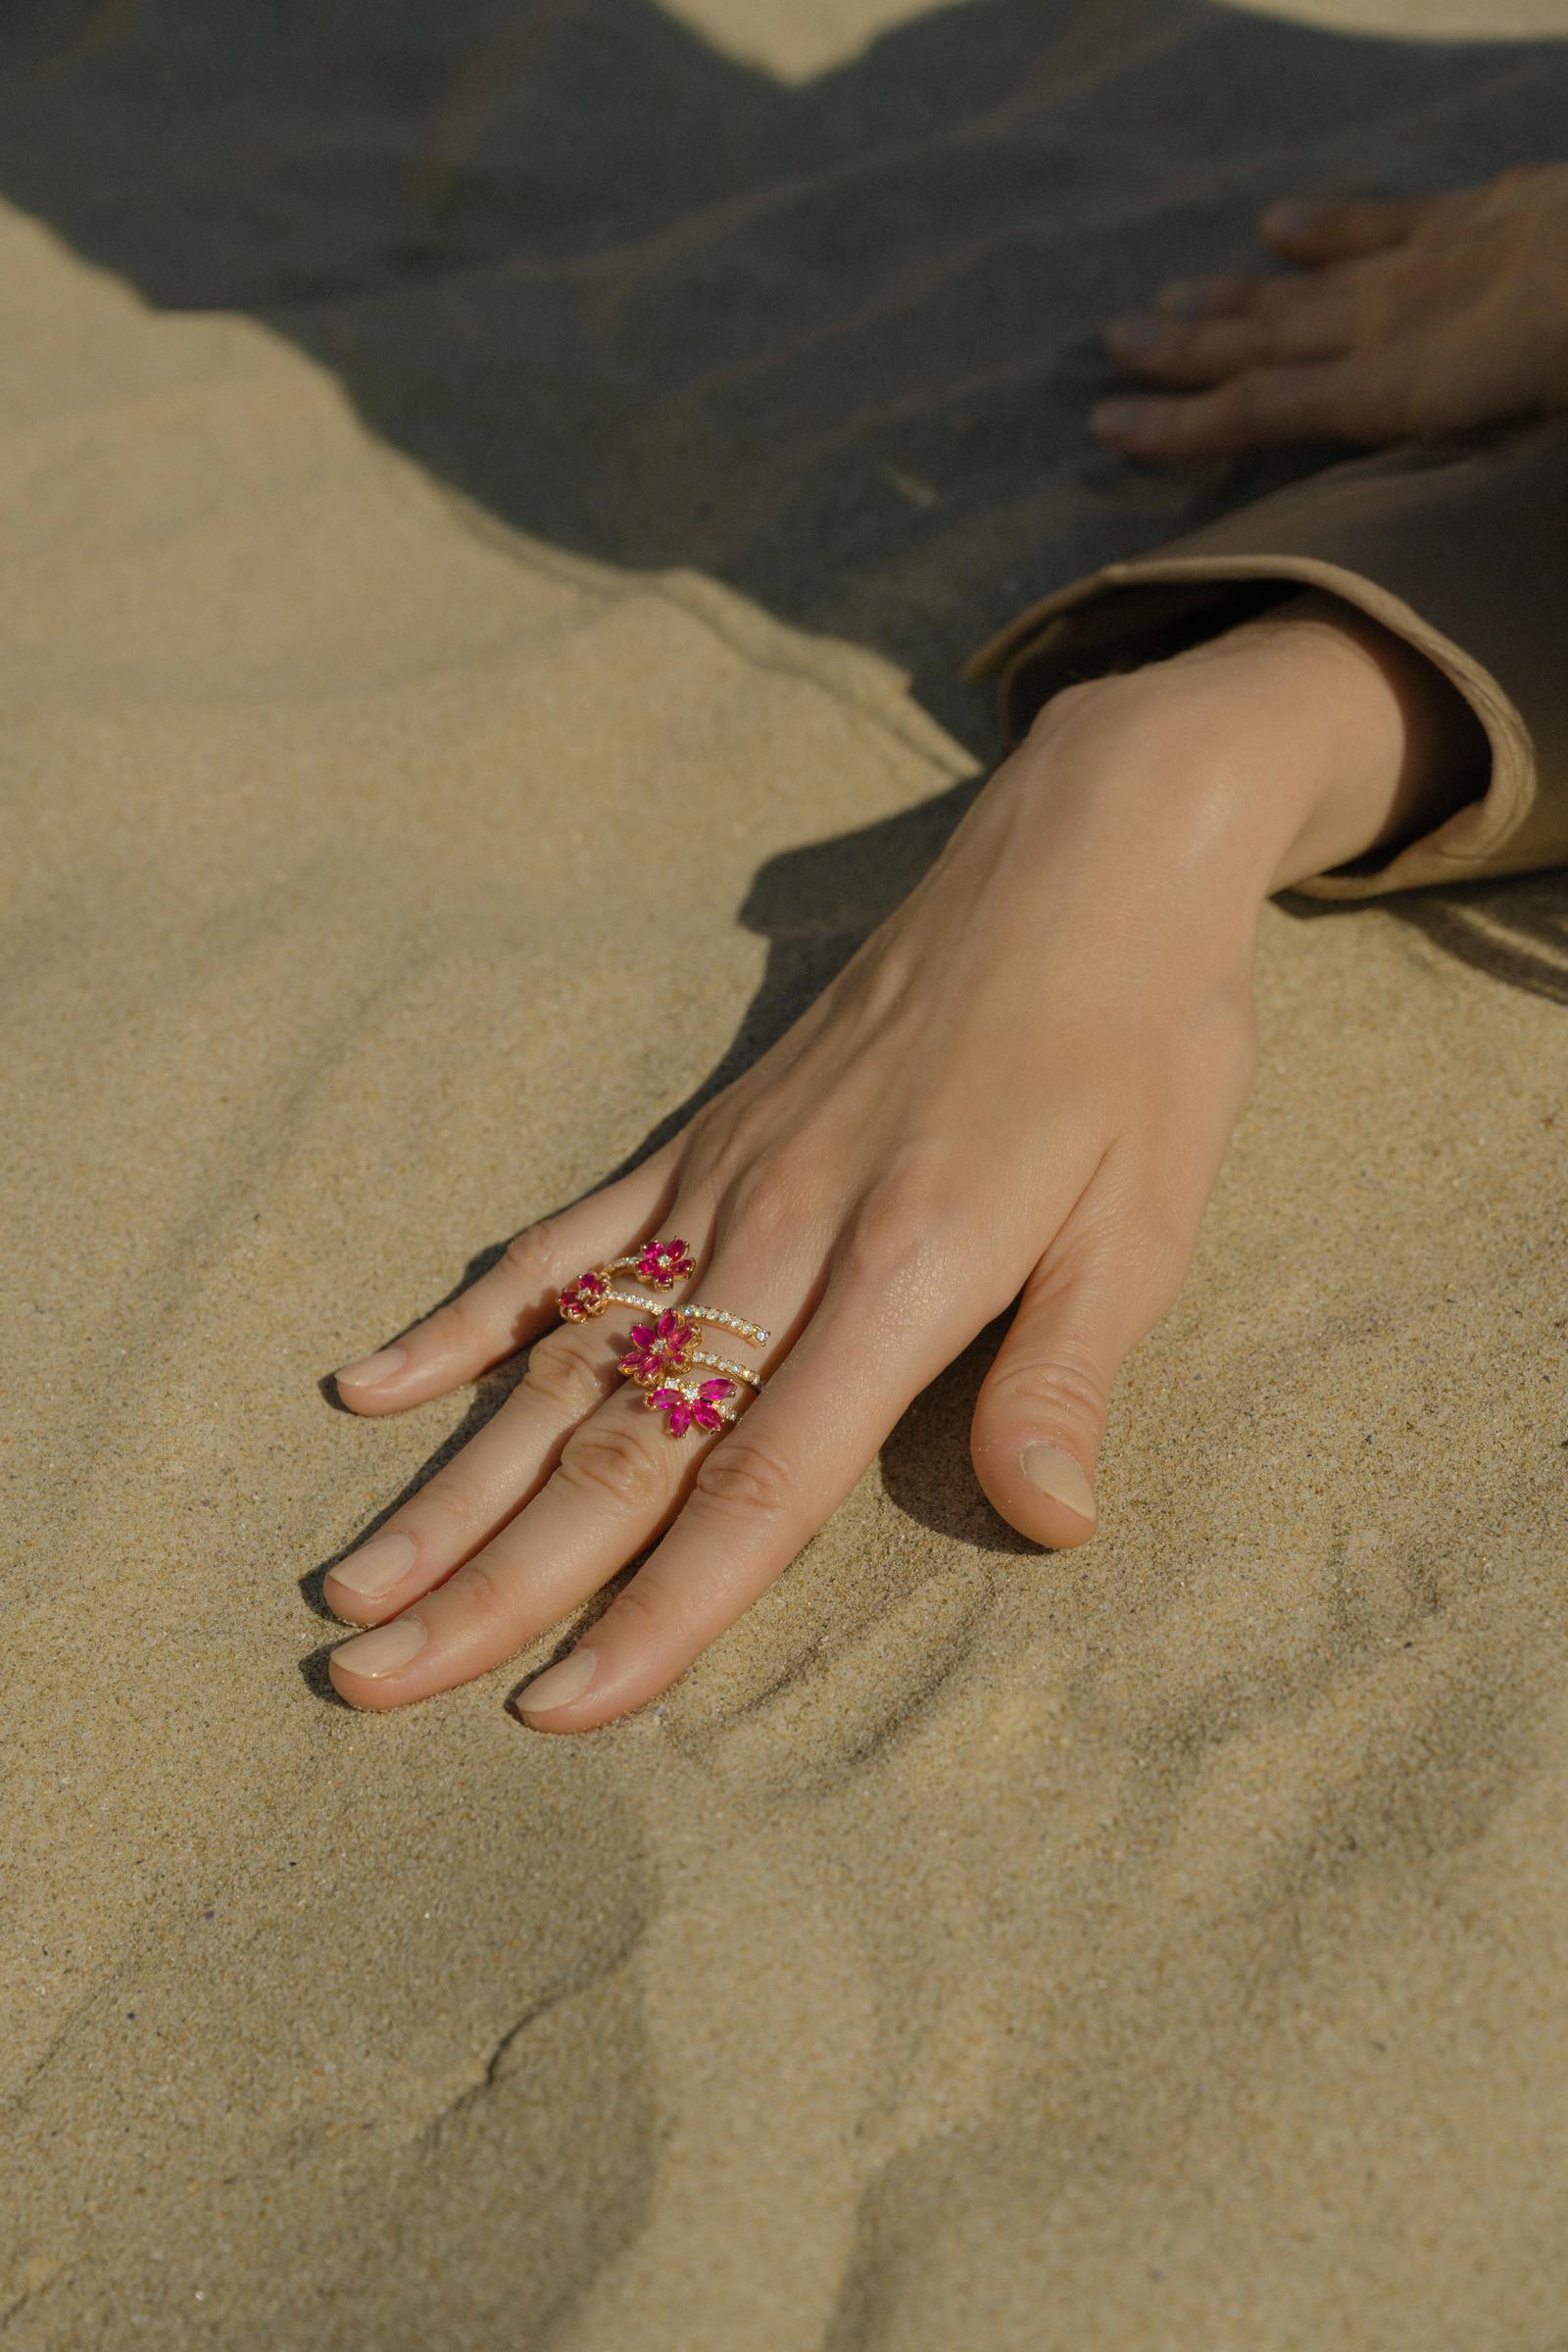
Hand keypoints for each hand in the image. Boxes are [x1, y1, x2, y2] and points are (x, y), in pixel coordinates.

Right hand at [321, 597, 1461, 1730]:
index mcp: (905, 1270)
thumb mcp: (1148, 1213)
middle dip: (497, 1580)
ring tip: (352, 1584)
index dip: (661, 1609)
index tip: (555, 1708)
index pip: (759, 1483)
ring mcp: (723, 1180)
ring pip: (563, 1362)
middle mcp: (785, 1233)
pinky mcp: (698, 1138)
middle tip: (368, 1682)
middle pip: (621, 1442)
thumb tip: (1049, 1524)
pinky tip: (372, 1385)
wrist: (1085, 855)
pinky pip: (562, 1245)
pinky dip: (469, 1319)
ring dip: (453, 1483)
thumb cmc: (1140, 1044)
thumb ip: (1067, 1375)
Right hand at [1093, 163, 1567, 461]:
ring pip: (1313, 282)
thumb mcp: (1546, 460)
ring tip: (1162, 300)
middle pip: (1268, 341)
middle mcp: (1404, 319)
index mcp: (1409, 390)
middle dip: (1185, 353)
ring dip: (1233, 295)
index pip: (1268, 411)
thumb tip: (1448, 582)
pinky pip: (1390, 220)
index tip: (1105, 426)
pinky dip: (1328, 225)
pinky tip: (1277, 223)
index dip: (1181, 426)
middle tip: (1108, 348)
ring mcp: (1446, 255)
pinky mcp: (1495, 210)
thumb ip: (1483, 503)